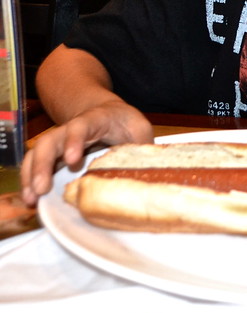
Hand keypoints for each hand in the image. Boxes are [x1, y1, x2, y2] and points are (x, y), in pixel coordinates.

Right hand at [20, 100, 152, 205]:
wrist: (105, 111)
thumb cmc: (124, 121)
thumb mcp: (138, 127)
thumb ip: (142, 144)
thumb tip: (151, 169)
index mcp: (94, 120)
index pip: (81, 126)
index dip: (75, 140)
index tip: (72, 158)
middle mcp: (70, 130)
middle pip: (50, 141)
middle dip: (42, 164)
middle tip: (41, 188)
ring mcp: (59, 143)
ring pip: (38, 153)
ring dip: (31, 176)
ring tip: (31, 199)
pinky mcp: (54, 156)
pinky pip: (36, 165)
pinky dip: (30, 182)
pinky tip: (31, 201)